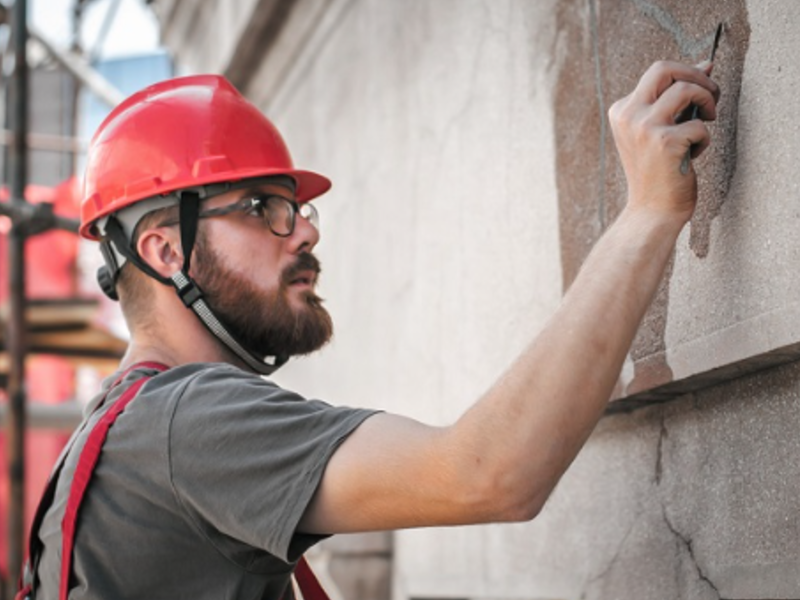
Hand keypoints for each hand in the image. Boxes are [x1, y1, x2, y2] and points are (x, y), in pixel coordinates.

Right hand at [608, 61, 719, 222]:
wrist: (651, 211)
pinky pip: (699, 125)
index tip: (703, 90)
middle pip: (664, 69)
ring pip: (686, 89)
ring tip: (707, 121)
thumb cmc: (658, 171)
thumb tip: (707, 64)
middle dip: (696, 76)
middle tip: (711, 96)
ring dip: (707, 101)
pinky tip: (693, 156)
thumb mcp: (660, 129)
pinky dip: (704, 139)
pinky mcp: (664, 142)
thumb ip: (676, 98)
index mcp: (621, 111)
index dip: (687, 74)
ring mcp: (644, 127)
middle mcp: (628, 115)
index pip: (658, 73)